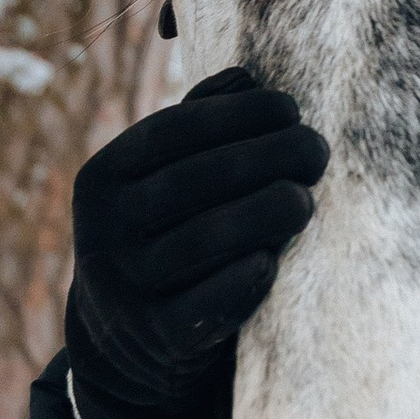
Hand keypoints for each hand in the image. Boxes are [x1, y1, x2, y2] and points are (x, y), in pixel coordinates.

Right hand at [65, 67, 329, 418]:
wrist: (128, 340)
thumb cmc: (164, 234)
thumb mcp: (161, 180)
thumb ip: (197, 127)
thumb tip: (248, 78)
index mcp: (102, 177)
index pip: (174, 131)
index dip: (237, 116)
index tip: (290, 107)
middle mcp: (102, 229)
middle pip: (198, 181)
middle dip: (268, 157)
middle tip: (317, 149)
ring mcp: (124, 285)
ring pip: (209, 238)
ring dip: (268, 212)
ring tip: (307, 197)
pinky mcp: (154, 335)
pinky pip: (211, 302)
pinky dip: (247, 277)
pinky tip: (274, 258)